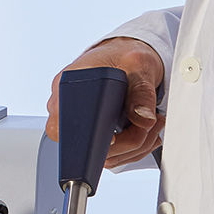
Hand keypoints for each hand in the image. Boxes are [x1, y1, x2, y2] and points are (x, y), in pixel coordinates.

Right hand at [46, 36, 164, 165]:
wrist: (127, 58)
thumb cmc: (124, 58)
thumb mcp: (138, 66)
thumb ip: (141, 92)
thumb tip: (143, 120)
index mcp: (67, 86)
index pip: (61, 124)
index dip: (85, 136)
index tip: (111, 137)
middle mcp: (68, 107)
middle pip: (85, 145)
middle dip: (124, 143)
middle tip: (148, 127)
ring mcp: (80, 122)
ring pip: (103, 155)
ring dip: (134, 147)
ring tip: (152, 125)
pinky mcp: (95, 133)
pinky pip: (111, 153)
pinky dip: (133, 147)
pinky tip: (146, 131)